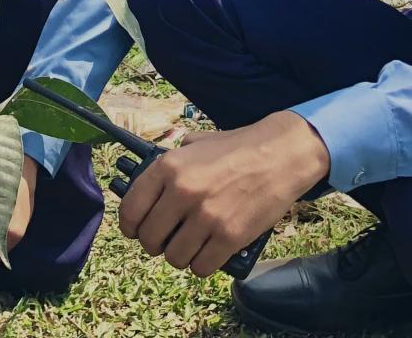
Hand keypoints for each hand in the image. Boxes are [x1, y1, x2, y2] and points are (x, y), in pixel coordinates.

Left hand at [116, 112, 328, 277]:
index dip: (130, 226)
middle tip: (166, 240)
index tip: (136, 230)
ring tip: (190, 245)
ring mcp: (207, 217)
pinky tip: (208, 253)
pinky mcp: (230, 237)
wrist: (281, 155)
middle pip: (150, 239)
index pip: (130, 209)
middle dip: (155, 244)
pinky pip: (201, 267)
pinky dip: (202, 264)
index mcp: (169, 167)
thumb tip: (150, 186)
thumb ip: (171, 164)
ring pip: (174, 258)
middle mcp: (183, 192)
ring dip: (180, 256)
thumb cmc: (238, 148)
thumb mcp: (196, 143)